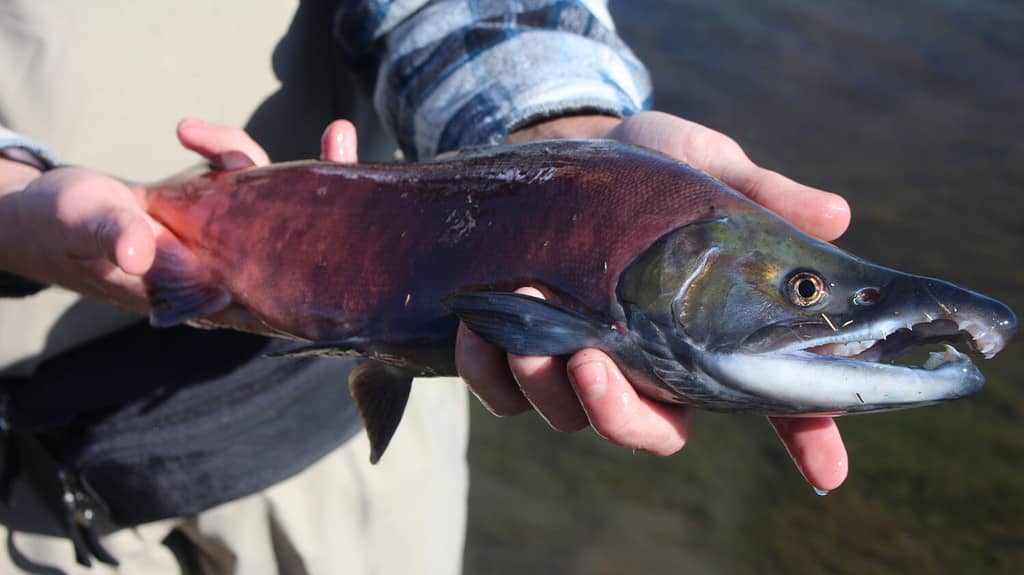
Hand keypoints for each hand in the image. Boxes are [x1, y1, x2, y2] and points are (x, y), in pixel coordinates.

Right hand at [0, 118, 357, 313]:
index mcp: (204, 294)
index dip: (319, 269)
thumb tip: (142, 253)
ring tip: (305, 132)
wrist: (46, 215)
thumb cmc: (62, 232)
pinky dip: (224, 147)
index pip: (277, 291)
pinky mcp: (214, 203)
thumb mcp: (85, 230)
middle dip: (331, 202)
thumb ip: (115, 238)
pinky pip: (241, 173)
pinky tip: (188, 133)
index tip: (355, 234)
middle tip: (347, 149)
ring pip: (279, 205)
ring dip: (290, 166)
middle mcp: (224, 268)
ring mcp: (223, 235)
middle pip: (296, 246)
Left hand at [459, 111, 850, 490]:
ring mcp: (584, 364)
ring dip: (544, 385)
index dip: (808, 442)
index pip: (773, 399)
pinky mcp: (523, 354)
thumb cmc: (650, 164)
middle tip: (590, 366)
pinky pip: (504, 394)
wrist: (566, 147)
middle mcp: (651, 364)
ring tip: (526, 326)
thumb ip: (759, 191)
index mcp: (710, 332)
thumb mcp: (704, 165)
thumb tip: (834, 214)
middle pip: (652, 432)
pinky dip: (489, 373)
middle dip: (618, 417)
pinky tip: (481, 330)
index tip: (827, 471)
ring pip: (569, 417)